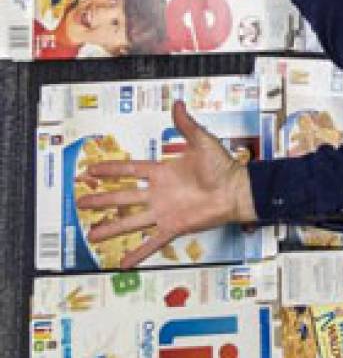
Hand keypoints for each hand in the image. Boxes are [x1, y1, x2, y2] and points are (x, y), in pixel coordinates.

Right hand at [76, 99, 257, 268]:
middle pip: (123, 196)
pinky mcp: (174, 226)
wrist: (237, 190)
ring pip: (131, 221)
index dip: (111, 169)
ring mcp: (164, 211)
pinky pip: (152, 242)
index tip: (90, 170)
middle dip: (101, 200)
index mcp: (163, 172)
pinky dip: (138, 253)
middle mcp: (159, 193)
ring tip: (91, 236)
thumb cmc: (223, 166)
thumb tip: (178, 104)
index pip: (130, 169)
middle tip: (80, 203)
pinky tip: (123, 263)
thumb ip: (187, 125)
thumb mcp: (202, 142)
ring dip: (111, 228)